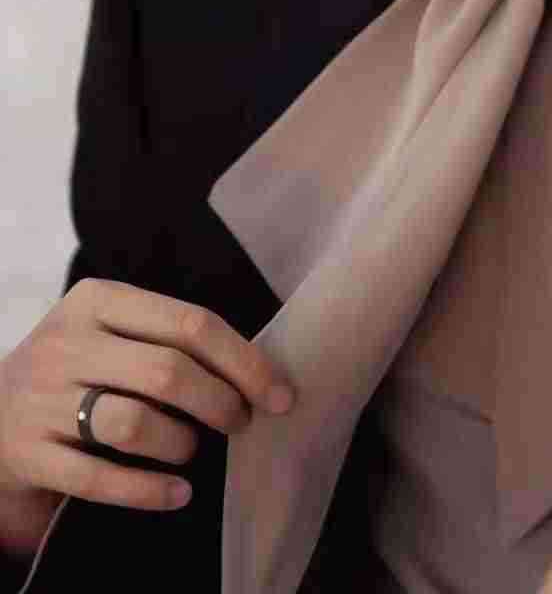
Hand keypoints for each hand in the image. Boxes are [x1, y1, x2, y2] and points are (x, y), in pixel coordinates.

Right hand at [0, 278, 295, 525]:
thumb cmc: (75, 371)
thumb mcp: (108, 332)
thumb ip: (166, 337)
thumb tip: (258, 369)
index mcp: (96, 300)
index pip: (190, 323)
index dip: (244, 361)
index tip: (280, 393)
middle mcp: (65, 344)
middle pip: (168, 372)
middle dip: (221, 403)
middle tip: (242, 422)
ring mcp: (41, 401)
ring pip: (134, 424)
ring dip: (181, 443)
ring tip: (194, 449)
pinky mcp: (28, 456)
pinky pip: (100, 479)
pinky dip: (149, 491)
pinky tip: (178, 493)